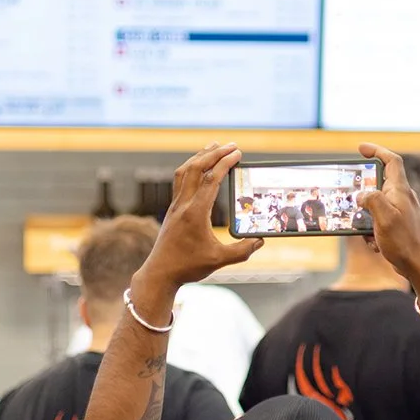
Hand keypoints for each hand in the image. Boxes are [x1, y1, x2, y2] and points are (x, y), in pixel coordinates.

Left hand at [133, 145, 263, 294]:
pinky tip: (197, 168)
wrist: (159, 274)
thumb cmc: (188, 267)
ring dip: (199, 156)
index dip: (225, 163)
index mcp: (195, 213)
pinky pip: (179, 180)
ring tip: (213, 146)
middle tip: (231, 145)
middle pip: (196, 168)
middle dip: (214, 153)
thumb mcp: (219, 260)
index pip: (211, 179)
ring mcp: (175, 206)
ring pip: (184, 171)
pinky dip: (190, 168)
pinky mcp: (172, 210)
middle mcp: (183, 205)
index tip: (237, 153)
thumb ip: (242, 251)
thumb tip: (260, 241)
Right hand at [354, 144, 419, 298]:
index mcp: (401, 190)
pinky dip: (372, 230)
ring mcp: (401, 212)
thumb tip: (362, 194)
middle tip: (353, 201)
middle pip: (380, 184)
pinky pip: (379, 221)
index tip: (360, 148)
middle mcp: (402, 198)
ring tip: (367, 232)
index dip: (376, 150)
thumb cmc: (405, 242)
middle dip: (365, 194)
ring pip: (376, 206)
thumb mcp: (384, 218)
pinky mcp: (398, 225)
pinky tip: (376, 243)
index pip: (391, 161)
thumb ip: (372, 199)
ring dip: (367, 218)